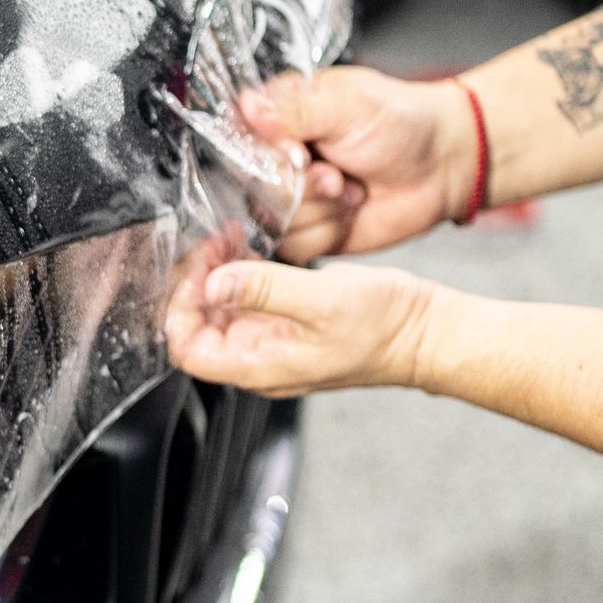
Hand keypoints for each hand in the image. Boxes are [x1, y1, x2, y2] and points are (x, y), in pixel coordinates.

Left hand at [166, 235, 437, 398]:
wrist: (423, 331)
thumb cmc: (382, 327)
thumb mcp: (321, 302)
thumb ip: (265, 290)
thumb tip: (214, 283)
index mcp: (258, 366)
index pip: (188, 350)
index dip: (180, 309)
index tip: (196, 269)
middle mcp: (256, 357)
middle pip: (197, 326)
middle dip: (195, 281)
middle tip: (212, 242)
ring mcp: (269, 339)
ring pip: (218, 308)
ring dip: (214, 271)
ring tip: (227, 236)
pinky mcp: (283, 320)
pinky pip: (244, 297)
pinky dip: (236, 270)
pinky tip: (245, 245)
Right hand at [237, 66, 479, 262]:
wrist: (442, 165)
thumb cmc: (401, 123)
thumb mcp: (350, 103)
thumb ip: (296, 108)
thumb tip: (248, 108)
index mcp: (276, 118)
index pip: (240, 144)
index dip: (272, 158)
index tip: (303, 153)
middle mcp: (275, 161)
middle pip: (257, 189)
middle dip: (304, 188)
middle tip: (337, 174)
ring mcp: (289, 200)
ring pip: (275, 222)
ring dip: (322, 210)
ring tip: (351, 189)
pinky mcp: (306, 233)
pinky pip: (295, 248)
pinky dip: (330, 232)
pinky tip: (351, 212)